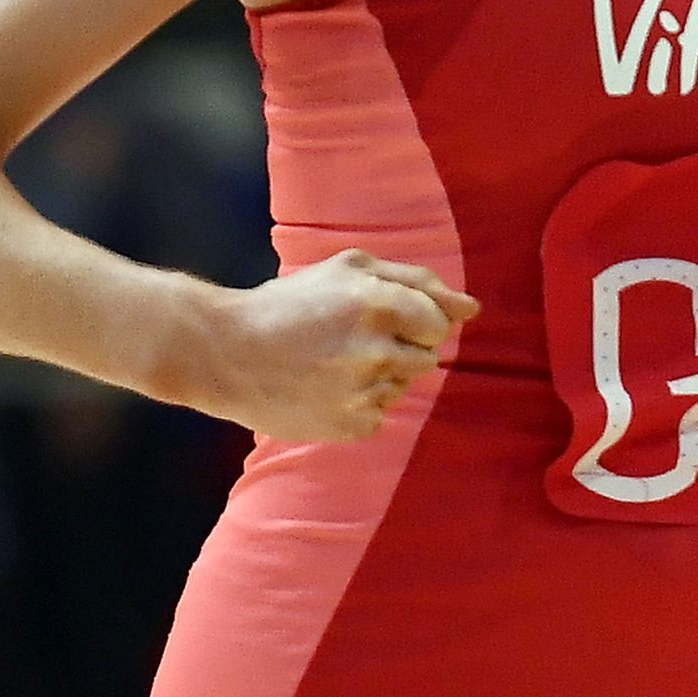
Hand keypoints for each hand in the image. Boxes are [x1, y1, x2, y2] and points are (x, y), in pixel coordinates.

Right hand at [188, 250, 477, 440]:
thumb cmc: (291, 303)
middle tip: (354, 341)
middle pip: (428, 358)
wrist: (224, 353)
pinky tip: (326, 389)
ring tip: (335, 363)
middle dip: (402, 348)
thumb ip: (419, 282)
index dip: (418, 321)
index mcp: (379, 305)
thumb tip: (472, 309)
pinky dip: (360, 404)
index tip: (384, 320)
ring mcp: (362, 393)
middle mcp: (375, 351)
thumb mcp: (350, 270)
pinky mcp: (348, 427)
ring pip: (404, 387)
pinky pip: (379, 416)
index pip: (441, 324)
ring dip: (381, 376)